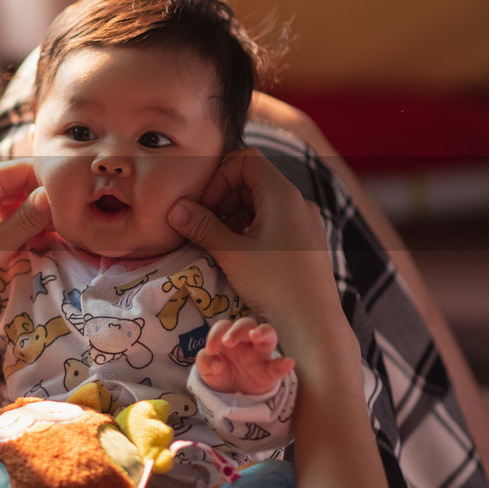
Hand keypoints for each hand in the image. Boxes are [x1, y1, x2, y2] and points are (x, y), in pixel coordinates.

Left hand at [0, 158, 51, 304]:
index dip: (51, 185)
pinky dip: (9, 221)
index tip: (72, 206)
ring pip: (6, 195)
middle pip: (16, 181)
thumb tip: (53, 196)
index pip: (25, 168)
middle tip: (61, 228)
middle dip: (39, 202)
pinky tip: (21, 241)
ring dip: (25, 214)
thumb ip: (26, 220)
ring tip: (43, 238)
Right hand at [166, 148, 341, 354]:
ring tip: (214, 240)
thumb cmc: (274, 286)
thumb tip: (175, 209)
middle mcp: (298, 203)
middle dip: (222, 197)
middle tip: (201, 223)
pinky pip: (271, 222)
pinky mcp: (303, 243)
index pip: (246, 160)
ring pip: (260, 203)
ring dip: (231, 215)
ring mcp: (303, 223)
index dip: (218, 177)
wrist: (314, 327)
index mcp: (283, 195)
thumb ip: (202, 227)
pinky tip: (235, 253)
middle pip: (252, 180)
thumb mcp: (232, 253)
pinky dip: (247, 229)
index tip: (202, 205)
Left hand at [196, 317, 293, 394]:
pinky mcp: (270, 372)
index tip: (211, 350)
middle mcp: (246, 341)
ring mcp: (260, 354)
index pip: (224, 326)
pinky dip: (283, 364)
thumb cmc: (220, 373)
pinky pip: (279, 366)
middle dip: (237, 330)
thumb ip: (205, 363)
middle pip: (246, 323)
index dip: (216, 334)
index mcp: (228, 338)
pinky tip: (287, 362)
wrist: (231, 395)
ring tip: (254, 336)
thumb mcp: (207, 370)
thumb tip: (216, 363)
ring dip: (262, 333)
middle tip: (227, 342)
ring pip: (268, 334)